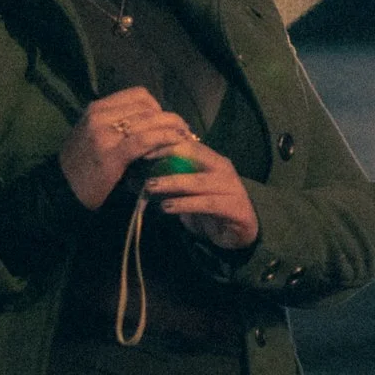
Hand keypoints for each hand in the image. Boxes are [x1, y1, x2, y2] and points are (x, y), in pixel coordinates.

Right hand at [59, 87, 197, 208]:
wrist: (60, 189)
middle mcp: (99, 116)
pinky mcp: (112, 154)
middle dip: (170, 117)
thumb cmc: (81, 165)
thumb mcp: (93, 134)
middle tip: (183, 130)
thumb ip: (116, 124)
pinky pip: (146, 140)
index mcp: (96, 108)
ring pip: (150, 120)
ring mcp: (104, 134)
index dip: (158, 106)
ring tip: (185, 137)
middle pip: (148, 106)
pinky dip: (166, 139)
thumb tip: (151, 121)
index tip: (166, 120)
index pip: (138, 95)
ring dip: (173, 127)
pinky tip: (176, 143)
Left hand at [141, 137, 261, 252]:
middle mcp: (223, 168)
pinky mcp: (235, 208)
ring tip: (150, 187)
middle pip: (195, 154)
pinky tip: (167, 207)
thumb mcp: (186, 193)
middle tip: (142, 160)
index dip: (164, 142)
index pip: (188, 143)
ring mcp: (231, 187)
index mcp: (212, 159)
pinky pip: (208, 204)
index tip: (140, 145)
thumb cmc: (209, 208)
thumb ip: (168, 182)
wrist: (240, 232)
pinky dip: (186, 204)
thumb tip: (134, 177)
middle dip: (167, 155)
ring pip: (199, 181)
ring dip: (172, 183)